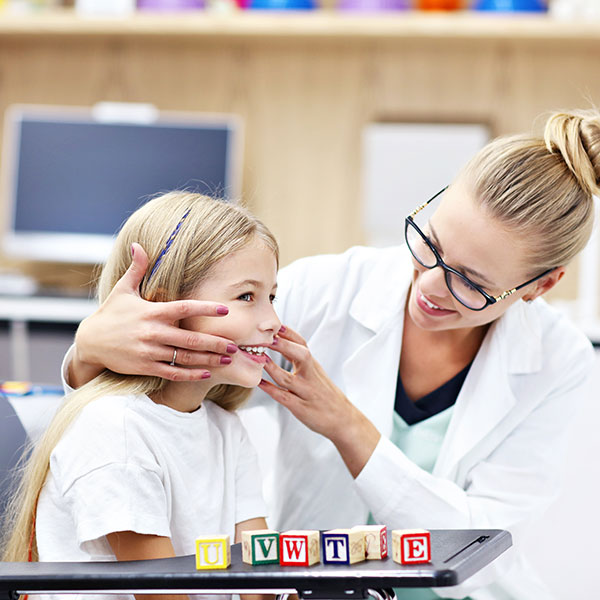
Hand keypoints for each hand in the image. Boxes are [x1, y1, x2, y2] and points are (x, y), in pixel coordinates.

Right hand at [70, 243, 238, 387]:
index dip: (206, 308)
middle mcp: (153, 332)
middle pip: (191, 339)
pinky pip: (172, 372)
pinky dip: (190, 374)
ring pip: (185, 357)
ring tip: (228, 358)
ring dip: (209, 359)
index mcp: (152, 312)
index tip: (226, 309)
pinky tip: (206, 373)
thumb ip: (137, 269)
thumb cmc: (110, 314)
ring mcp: (150, 352)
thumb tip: (138, 244)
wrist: (89, 343)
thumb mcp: (123, 290)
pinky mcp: (146, 367)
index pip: (184, 308)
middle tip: (236, 344)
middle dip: (216, 342)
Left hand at [259, 327, 380, 477]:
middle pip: (300, 356)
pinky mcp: (301, 408)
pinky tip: (259, 383)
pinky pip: (283, 397)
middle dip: (283, 345)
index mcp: (313, 366)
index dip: (289, 333)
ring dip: (272, 367)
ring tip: (258, 357)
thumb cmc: (325, 395)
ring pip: (288, 378)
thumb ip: (299, 360)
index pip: (302, 344)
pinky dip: (270, 389)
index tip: (275, 324)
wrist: (343, 419)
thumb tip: (281, 341)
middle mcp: (311, 377)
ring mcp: (306, 393)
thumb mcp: (316, 373)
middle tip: (267, 336)